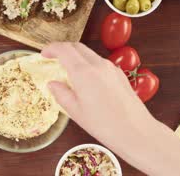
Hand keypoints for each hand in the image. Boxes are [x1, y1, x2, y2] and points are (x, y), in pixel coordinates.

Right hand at [42, 42, 179, 174]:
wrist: (136, 131)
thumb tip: (52, 83)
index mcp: (83, 72)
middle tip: (52, 58)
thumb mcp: (75, 111)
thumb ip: (61, 93)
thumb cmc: (103, 124)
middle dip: (62, 48)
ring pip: (88, 53)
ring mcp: (110, 68)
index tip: (43, 54)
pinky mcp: (119, 74)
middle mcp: (98, 65)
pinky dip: (87, 63)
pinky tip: (85, 78)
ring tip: (67, 69)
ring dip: (75, 56)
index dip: (51, 48)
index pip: (64, 50)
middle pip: (77, 46)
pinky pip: (99, 62)